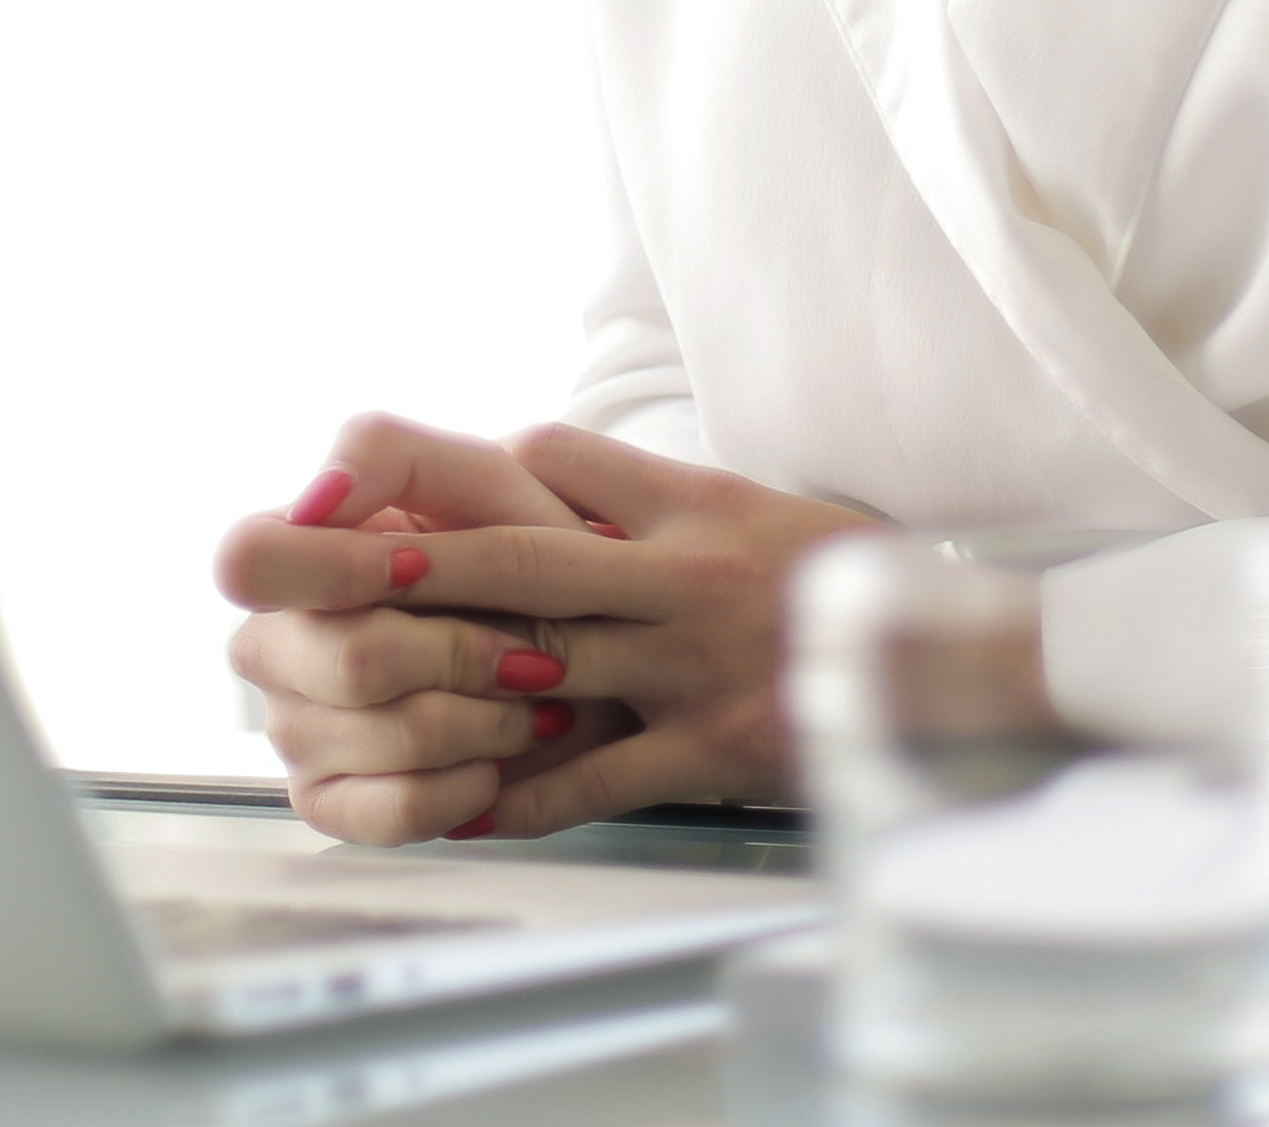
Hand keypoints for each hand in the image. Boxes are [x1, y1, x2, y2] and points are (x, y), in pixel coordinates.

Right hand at [212, 416, 613, 846]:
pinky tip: (498, 758)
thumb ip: (386, 455)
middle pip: (343, 661)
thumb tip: (313, 501)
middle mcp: (273, 643)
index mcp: (289, 552)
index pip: (248, 560)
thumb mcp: (479, 475)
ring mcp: (294, 728)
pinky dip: (469, 786)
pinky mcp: (331, 800)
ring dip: (486, 719)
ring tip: (531, 700)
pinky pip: (395, 810)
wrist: (591, 649)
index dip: (338, 570)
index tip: (423, 567)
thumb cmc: (528, 548)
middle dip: (458, 654)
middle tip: (527, 649)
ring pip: (384, 737)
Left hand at [216, 417, 875, 841]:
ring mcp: (691, 663)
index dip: (468, 471)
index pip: (556, 461)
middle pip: (518, 557)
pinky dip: (522, 796)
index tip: (379, 486)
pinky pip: (596, 775)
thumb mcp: (747, 507)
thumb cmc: (835, 583)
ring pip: (543, 662)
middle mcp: (678, 573)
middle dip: (412, 561)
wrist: (954, 659)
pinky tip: (457, 807)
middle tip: (314, 561)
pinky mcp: (711, 747)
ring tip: (350, 685)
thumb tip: (540, 474)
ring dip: (441, 677)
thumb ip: (647, 498)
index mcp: (687, 504)